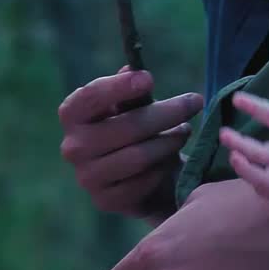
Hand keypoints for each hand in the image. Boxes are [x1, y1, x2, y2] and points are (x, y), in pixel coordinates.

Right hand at [59, 67, 202, 217]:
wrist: (140, 177)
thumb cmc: (135, 130)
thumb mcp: (134, 107)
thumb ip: (132, 92)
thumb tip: (132, 69)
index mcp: (73, 115)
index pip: (90, 97)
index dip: (119, 86)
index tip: (149, 79)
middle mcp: (73, 147)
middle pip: (126, 127)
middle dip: (166, 113)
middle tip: (195, 102)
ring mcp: (87, 177)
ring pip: (139, 156)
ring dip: (170, 142)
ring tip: (186, 130)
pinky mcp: (106, 201)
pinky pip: (144, 181)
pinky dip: (164, 168)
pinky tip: (173, 159)